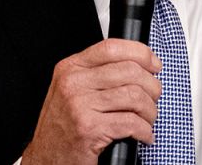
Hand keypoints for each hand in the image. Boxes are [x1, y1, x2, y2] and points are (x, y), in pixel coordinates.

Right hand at [21, 38, 161, 164]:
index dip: (141, 53)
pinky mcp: (89, 129)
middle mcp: (73, 83)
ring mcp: (80, 105)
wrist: (46, 159)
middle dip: (151, 87)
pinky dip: (145, 131)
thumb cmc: (63, 127)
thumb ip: (97, 74)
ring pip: (134, 96)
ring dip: (150, 111)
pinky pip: (131, 123)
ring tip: (148, 120)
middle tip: (153, 99)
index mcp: (71, 68)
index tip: (154, 64)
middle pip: (129, 71)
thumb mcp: (73, 91)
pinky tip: (143, 135)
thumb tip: (137, 66)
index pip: (112, 48)